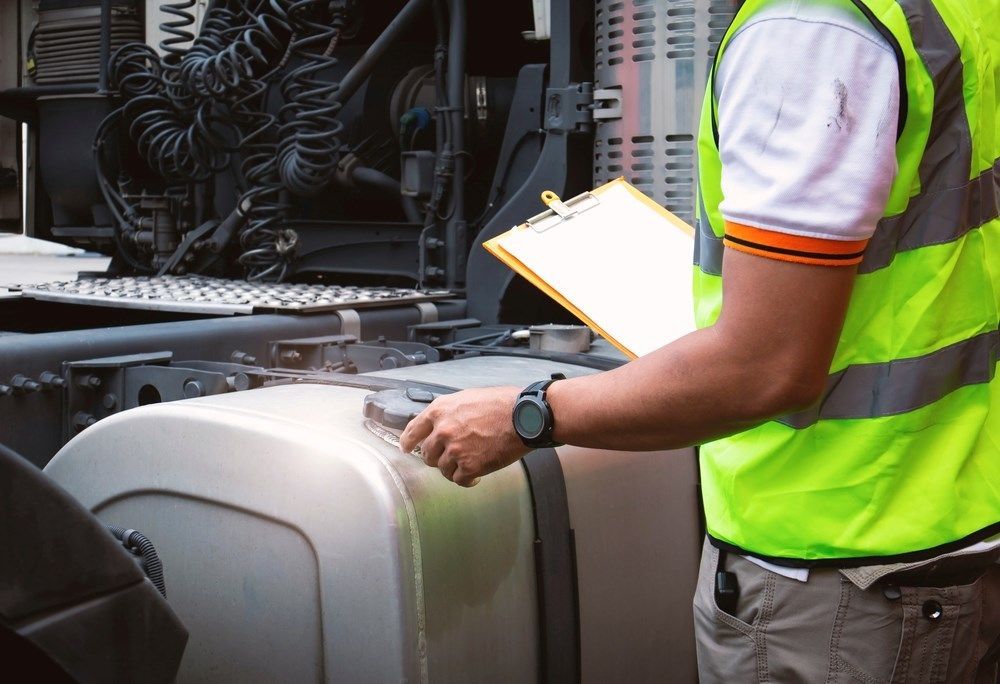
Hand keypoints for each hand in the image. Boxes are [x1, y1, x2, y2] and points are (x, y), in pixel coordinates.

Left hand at [399, 386, 527, 486]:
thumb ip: (449, 412)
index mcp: (440, 411)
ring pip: (442, 469)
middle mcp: (443, 431)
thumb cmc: (501, 404)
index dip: (407, 441)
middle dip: (437, 457)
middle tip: (451, 456)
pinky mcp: (470, 466)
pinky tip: (475, 476)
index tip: (406, 448)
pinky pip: (459, 480)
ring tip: (468, 463)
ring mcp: (455, 450)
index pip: (413, 430)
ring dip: (453, 469)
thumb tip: (439, 424)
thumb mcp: (467, 397)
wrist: (524, 416)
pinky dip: (466, 480)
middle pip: (426, 454)